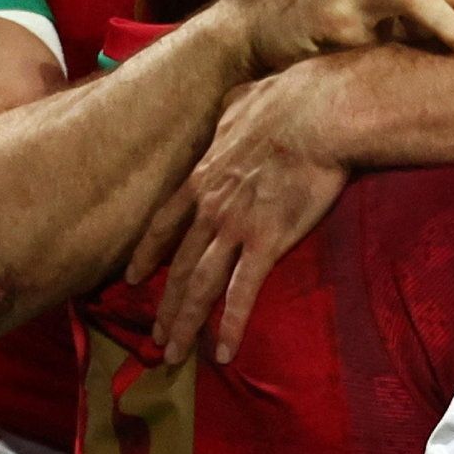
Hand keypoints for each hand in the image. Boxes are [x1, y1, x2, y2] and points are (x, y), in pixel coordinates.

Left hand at [127, 60, 349, 365]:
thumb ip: (231, 111)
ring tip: (173, 355)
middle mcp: (211, 207)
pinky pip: (242, 294)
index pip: (165, 222)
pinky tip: (224, 353)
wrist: (319, 112)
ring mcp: (235, 227)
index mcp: (205, 175)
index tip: (134, 276)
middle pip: (179, 265)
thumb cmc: (289, 98)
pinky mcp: (267, 242)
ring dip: (185, 324)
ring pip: (200, 286)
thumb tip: (234, 103)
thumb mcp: (244, 98)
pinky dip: (230, 325)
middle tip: (153, 336)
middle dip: (164, 305)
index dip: (147, 252)